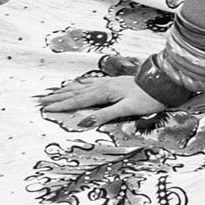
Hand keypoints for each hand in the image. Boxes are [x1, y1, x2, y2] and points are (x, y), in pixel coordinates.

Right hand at [36, 73, 165, 127]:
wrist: (164, 83)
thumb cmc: (149, 98)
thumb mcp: (126, 109)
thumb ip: (104, 115)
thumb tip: (82, 122)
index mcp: (104, 92)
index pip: (78, 100)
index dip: (61, 105)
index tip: (44, 108)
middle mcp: (104, 85)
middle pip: (76, 91)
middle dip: (57, 96)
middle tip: (39, 99)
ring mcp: (109, 83)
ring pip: (82, 86)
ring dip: (66, 90)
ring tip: (53, 92)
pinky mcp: (115, 83)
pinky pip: (91, 84)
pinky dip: (79, 85)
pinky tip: (79, 85)